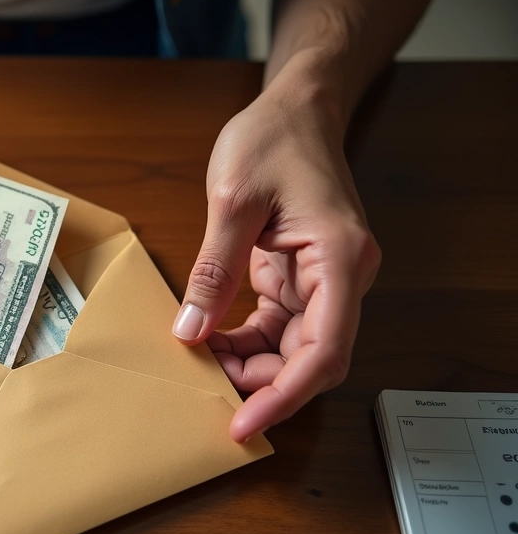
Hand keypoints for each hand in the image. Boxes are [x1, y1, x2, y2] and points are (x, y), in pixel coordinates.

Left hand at [172, 84, 380, 442]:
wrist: (295, 109)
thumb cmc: (271, 140)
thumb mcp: (231, 203)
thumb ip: (213, 270)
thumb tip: (190, 332)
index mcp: (340, 260)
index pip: (323, 352)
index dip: (284, 396)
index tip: (245, 423)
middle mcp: (343, 277)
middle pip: (311, 358)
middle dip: (261, 384)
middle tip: (206, 398)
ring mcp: (326, 279)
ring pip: (294, 348)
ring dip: (250, 365)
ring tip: (200, 368)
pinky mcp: (303, 276)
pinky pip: (279, 325)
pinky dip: (246, 341)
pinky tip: (210, 343)